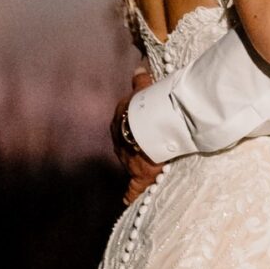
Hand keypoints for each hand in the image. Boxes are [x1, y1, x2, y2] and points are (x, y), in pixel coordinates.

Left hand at [112, 73, 163, 205]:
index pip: (125, 127)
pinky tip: (128, 201)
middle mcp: (119, 143)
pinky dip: (131, 195)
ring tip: (150, 169)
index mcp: (119, 123)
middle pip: (127, 146)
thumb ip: (140, 80)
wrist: (148, 126)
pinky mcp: (139, 176)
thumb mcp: (143, 90)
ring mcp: (128, 160)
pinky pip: (133, 189)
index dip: (133, 129)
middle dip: (135, 147)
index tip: (141, 131)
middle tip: (149, 149)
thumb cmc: (147, 106)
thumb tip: (139, 67)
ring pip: (130, 163)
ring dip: (138, 165)